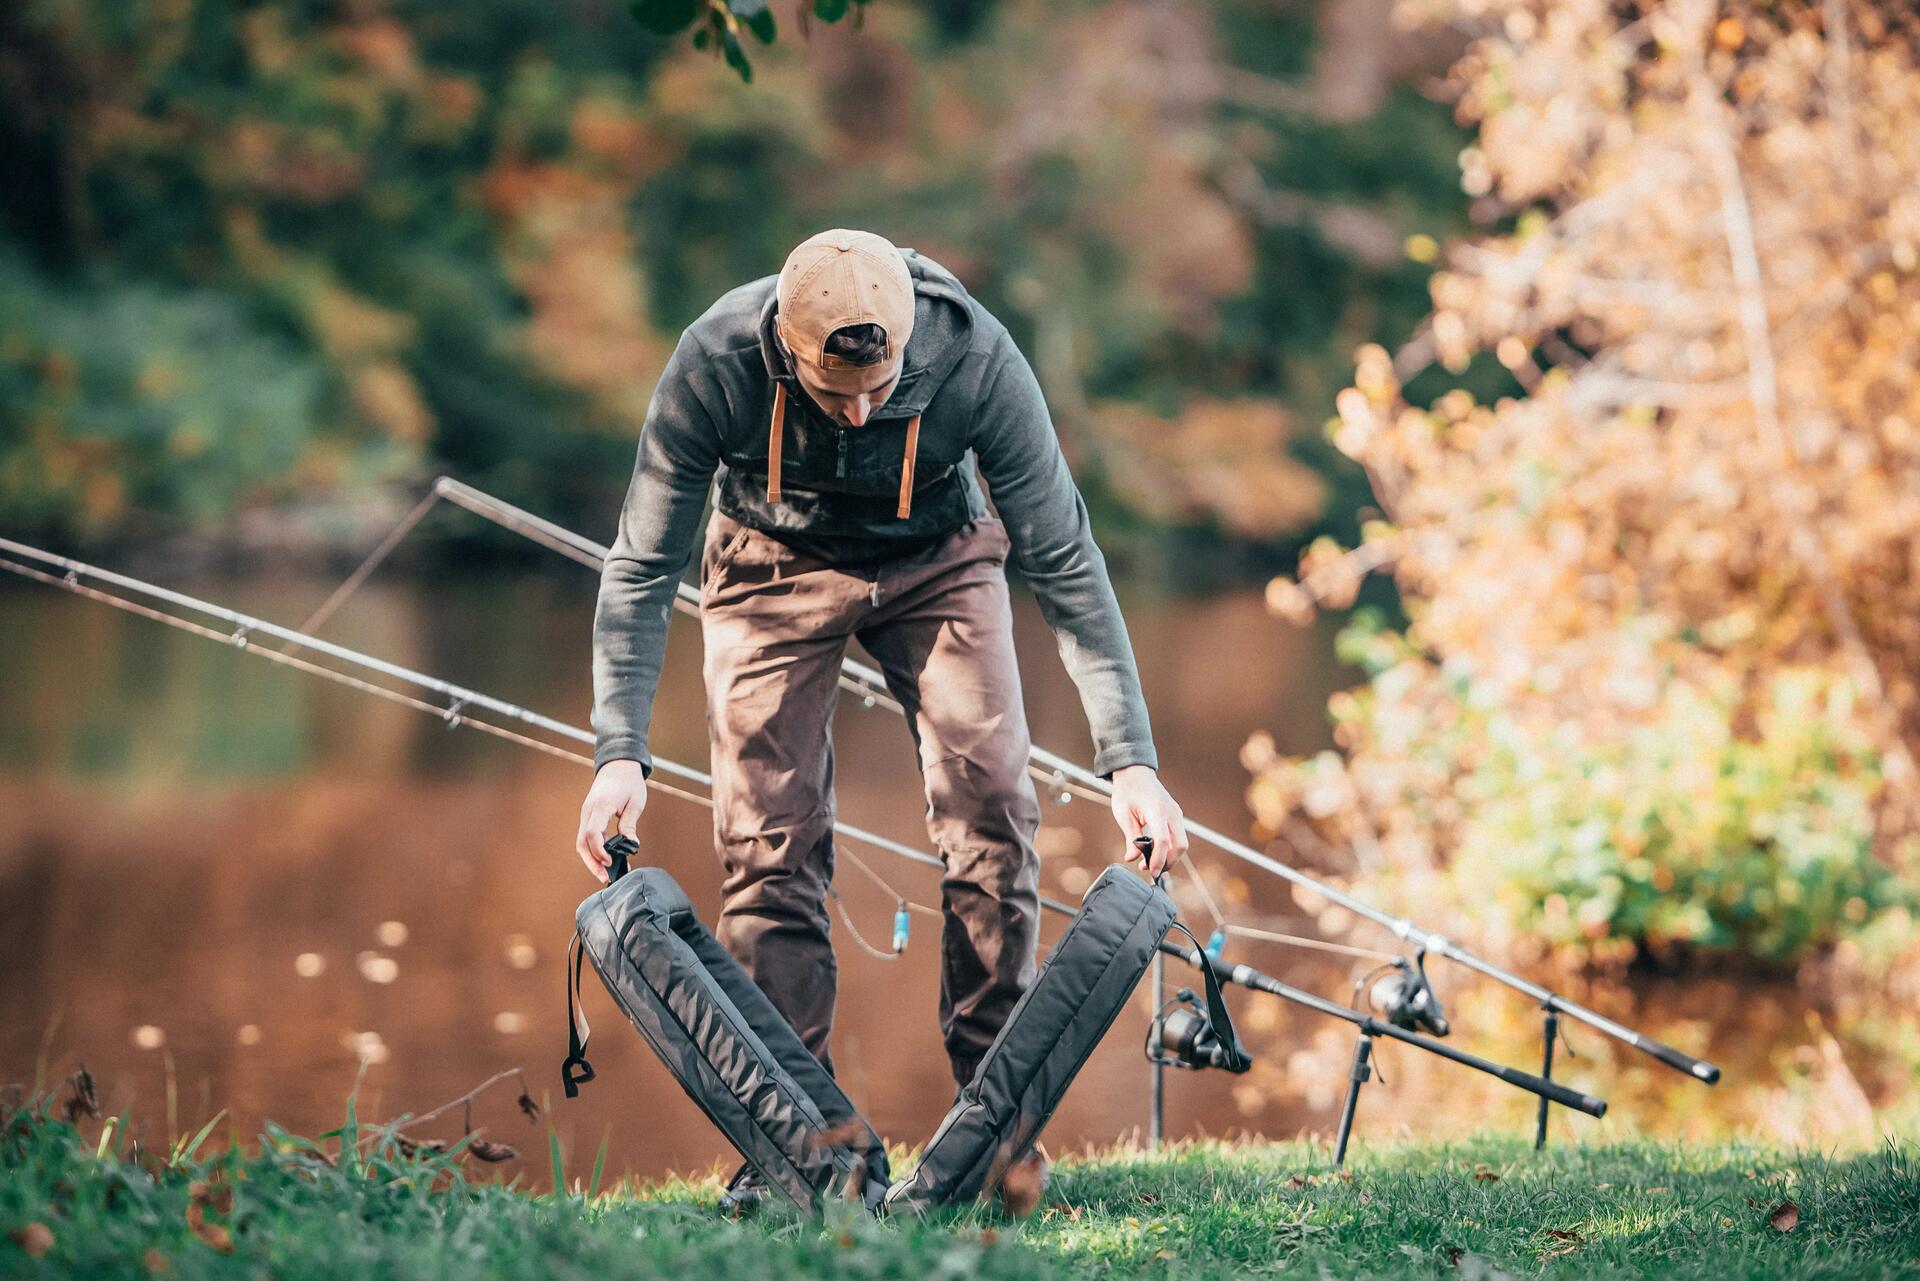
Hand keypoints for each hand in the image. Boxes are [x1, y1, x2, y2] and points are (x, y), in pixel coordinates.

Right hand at [576, 760, 647, 882]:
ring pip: (582, 841)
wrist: (618, 765)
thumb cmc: (629, 782)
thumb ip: (630, 824)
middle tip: (605, 877)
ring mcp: (586, 813)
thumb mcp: (635, 802)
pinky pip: (587, 836)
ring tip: (604, 873)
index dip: (600, 851)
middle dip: (592, 862)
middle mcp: (589, 811)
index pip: (593, 833)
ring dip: (591, 859)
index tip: (610, 862)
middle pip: (582, 842)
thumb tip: (630, 845)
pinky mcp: (589, 816)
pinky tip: (604, 860)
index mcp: (601, 806)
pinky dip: (593, 850)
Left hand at [1110, 764, 1187, 878]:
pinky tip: (1155, 853)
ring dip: (1169, 857)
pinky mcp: (1176, 816)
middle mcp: (1172, 812)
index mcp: (1157, 809)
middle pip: (1180, 845)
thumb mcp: (1123, 815)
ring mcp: (1176, 814)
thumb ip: (1130, 838)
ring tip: (1150, 863)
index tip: (1151, 871)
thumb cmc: (1127, 792)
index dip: (1158, 859)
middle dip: (1168, 862)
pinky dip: (1169, 848)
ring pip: (1182, 843)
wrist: (1136, 773)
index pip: (1163, 840)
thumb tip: (1132, 859)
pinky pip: (1178, 837)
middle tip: (1151, 870)